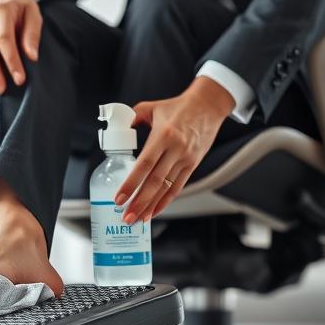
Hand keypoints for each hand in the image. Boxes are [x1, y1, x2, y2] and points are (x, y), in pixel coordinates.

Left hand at [116, 76, 235, 222]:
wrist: (208, 105)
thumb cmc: (178, 106)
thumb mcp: (150, 108)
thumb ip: (131, 118)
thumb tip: (116, 130)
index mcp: (163, 135)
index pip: (144, 165)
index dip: (131, 184)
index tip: (120, 198)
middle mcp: (176, 149)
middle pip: (155, 181)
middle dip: (139, 202)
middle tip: (127, 216)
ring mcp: (186, 158)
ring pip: (166, 188)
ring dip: (151, 206)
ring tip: (138, 219)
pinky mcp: (193, 164)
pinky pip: (178, 186)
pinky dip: (166, 201)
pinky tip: (155, 210)